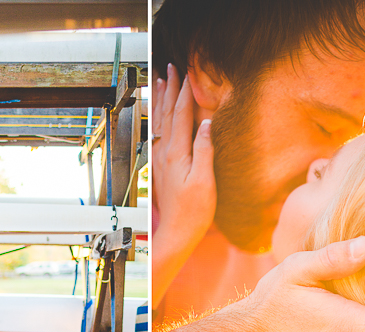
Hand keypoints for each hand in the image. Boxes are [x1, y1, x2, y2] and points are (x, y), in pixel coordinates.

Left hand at [152, 63, 215, 304]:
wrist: (177, 232)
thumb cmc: (194, 211)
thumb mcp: (205, 180)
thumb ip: (205, 150)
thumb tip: (207, 123)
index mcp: (177, 153)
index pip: (181, 114)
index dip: (185, 92)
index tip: (188, 72)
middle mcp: (165, 153)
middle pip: (167, 113)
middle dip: (169, 88)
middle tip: (170, 67)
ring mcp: (161, 159)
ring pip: (159, 121)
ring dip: (161, 99)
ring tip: (161, 81)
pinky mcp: (160, 167)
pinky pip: (158, 133)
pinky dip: (158, 117)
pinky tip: (158, 113)